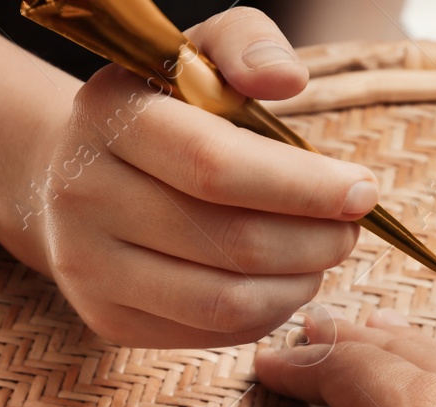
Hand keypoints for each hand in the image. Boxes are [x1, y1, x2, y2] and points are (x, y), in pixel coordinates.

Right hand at [21, 8, 374, 348]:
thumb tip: (288, 80)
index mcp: (107, 117)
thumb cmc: (159, 110)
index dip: (301, 186)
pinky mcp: (108, 320)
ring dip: (296, 285)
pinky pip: (209, 334)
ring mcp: (89, 267)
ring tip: (320, 257)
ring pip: (224, 301)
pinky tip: (280, 283)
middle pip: (229, 241)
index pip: (215, 165)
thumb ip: (247, 43)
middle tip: (350, 230)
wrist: (74, 176)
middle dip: (313, 241)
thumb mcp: (196, 55)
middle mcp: (84, 195)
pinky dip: (264, 314)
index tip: (361, 191)